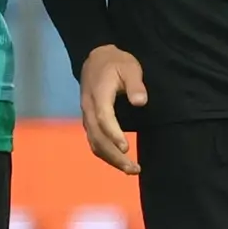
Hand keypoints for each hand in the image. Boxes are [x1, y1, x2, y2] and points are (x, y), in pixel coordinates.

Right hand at [78, 45, 146, 174]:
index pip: (103, 117)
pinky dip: (105, 154)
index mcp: (98, 94)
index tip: (126, 148)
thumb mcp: (130, 67)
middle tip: (134, 168)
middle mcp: (88, 108)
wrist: (96, 59)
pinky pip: (94, 141)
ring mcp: (87, 116)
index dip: (113, 134)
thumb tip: (140, 102)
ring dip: (110, 159)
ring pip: (94, 143)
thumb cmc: (116, 63)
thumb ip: (135, 84)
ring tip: (131, 169)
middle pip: (97, 137)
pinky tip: (119, 161)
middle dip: (114, 156)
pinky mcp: (89, 122)